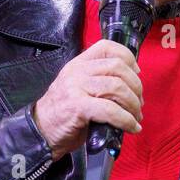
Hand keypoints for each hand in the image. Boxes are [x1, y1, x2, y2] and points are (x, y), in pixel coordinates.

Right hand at [32, 39, 143, 160]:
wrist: (40, 132)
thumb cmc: (63, 114)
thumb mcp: (78, 89)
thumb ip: (99, 82)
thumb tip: (130, 88)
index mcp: (78, 64)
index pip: (107, 47)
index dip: (128, 58)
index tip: (137, 73)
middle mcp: (77, 72)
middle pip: (118, 67)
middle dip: (136, 87)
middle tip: (138, 104)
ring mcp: (76, 88)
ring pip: (117, 87)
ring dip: (133, 105)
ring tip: (135, 117)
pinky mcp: (78, 107)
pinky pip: (110, 110)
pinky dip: (126, 120)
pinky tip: (131, 127)